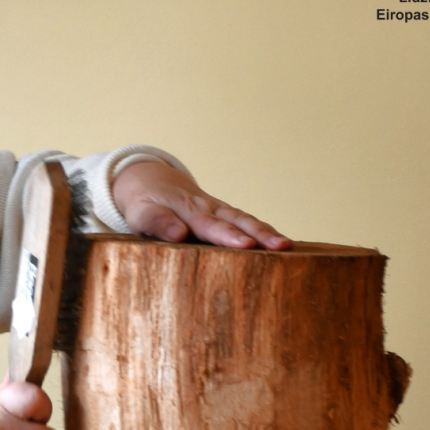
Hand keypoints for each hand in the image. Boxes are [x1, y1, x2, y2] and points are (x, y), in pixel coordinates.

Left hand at [112, 160, 291, 249]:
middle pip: (236, 221)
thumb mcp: (141, 214)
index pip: (209, 225)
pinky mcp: (226, 214)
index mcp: (186, 210)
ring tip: (287, 247)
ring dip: (267, 233)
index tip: (244, 245)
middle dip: (258, 234)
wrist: (152, 182)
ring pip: (247, 219)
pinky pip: (248, 221)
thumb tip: (179, 234)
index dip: (226, 235)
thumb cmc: (145, 204)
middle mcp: (208, 208)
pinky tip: (284, 246)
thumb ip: (158, 223)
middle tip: (278, 247)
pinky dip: (266, 232)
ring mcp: (220, 209)